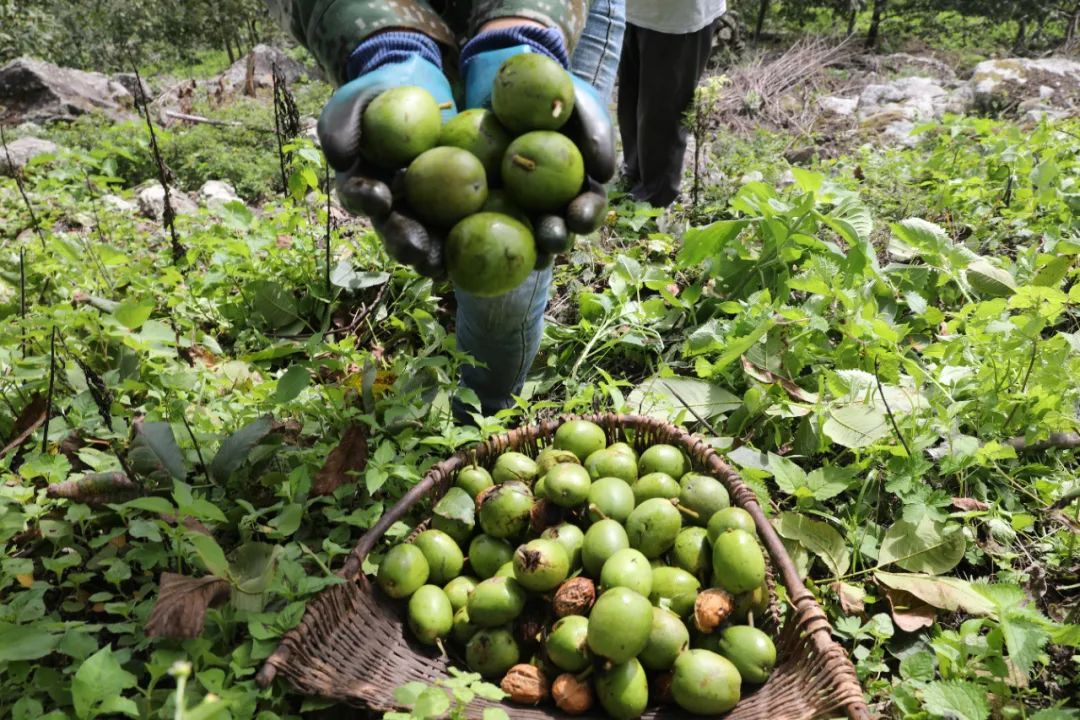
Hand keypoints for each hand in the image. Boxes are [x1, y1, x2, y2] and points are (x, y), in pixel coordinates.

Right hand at [318, 54, 456, 277]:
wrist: (416, 91)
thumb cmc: (380, 97)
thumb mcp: (356, 100)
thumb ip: (343, 125)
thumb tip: (342, 160)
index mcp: (363, 183)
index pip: (359, 197)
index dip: (367, 201)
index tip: (380, 197)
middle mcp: (391, 205)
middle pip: (394, 230)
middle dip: (404, 243)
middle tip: (415, 250)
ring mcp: (421, 210)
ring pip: (424, 239)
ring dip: (432, 255)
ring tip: (442, 265)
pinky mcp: (451, 208)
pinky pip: (456, 228)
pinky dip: (463, 243)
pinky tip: (473, 251)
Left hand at [462, 41, 614, 260]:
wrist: (510, 86)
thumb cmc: (554, 94)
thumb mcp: (578, 103)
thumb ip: (594, 132)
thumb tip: (603, 173)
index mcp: (578, 186)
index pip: (588, 207)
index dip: (587, 215)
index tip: (578, 216)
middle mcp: (551, 203)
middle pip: (557, 229)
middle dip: (556, 239)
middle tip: (550, 239)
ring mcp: (519, 205)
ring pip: (523, 235)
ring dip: (522, 246)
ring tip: (515, 250)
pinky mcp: (487, 201)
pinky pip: (484, 220)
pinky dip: (482, 232)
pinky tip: (478, 236)